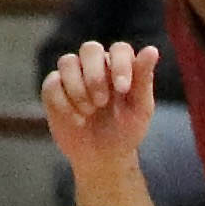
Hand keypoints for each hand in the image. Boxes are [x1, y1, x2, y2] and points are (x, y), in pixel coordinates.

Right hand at [40, 42, 162, 203]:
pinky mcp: (53, 90)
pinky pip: (52, 83)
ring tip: (89, 112)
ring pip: (67, 61)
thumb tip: (152, 49)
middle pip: (89, 49)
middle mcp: (95, 65)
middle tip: (102, 102)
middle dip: (95, 76)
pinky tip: (77, 120)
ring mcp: (72, 75)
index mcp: (119, 66)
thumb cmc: (126, 130)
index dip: (120, 65)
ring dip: (78, 89)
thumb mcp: (140, 108)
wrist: (102, 157)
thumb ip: (143, 78)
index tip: (123, 89)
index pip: (119, 49)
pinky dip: (64, 103)